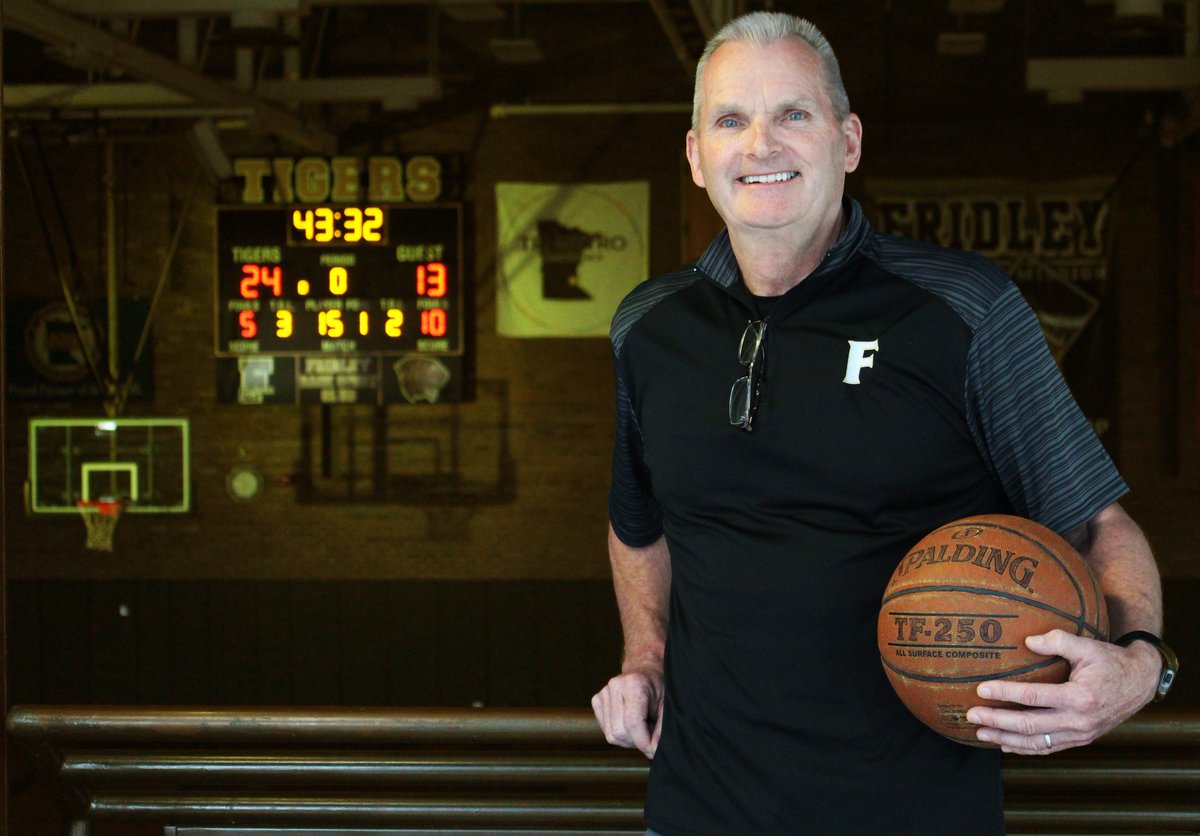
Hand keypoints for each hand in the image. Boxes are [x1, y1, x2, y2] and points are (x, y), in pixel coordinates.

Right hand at [591, 667, 664, 757]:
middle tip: (650, 734)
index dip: (643, 741)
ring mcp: (603, 692)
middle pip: (619, 731)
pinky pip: (606, 730)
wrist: (645, 671)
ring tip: (641, 727)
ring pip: (611, 734)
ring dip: (628, 740)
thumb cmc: (659, 688)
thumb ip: (662, 729)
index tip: (653, 749)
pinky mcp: (597, 700)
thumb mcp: (667, 706)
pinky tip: (629, 723)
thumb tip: (653, 750)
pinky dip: (619, 734)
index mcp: (634, 683)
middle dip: (636, 742)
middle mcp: (615, 686)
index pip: (632, 722)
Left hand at [966, 629, 1159, 754]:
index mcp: (1080, 697)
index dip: (1006, 693)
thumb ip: (1059, 641)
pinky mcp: (1080, 739)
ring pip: (1037, 743)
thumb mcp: (1088, 646)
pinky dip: (1025, 749)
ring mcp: (1080, 734)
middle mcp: (1079, 721)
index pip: (1035, 697)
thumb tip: (1028, 641)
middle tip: (972, 714)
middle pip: (1031, 725)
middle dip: (998, 721)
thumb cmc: (1110, 661)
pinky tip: (1005, 745)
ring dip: (1006, 739)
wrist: (1139, 683)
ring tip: (981, 732)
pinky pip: (1048, 748)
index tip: (982, 689)